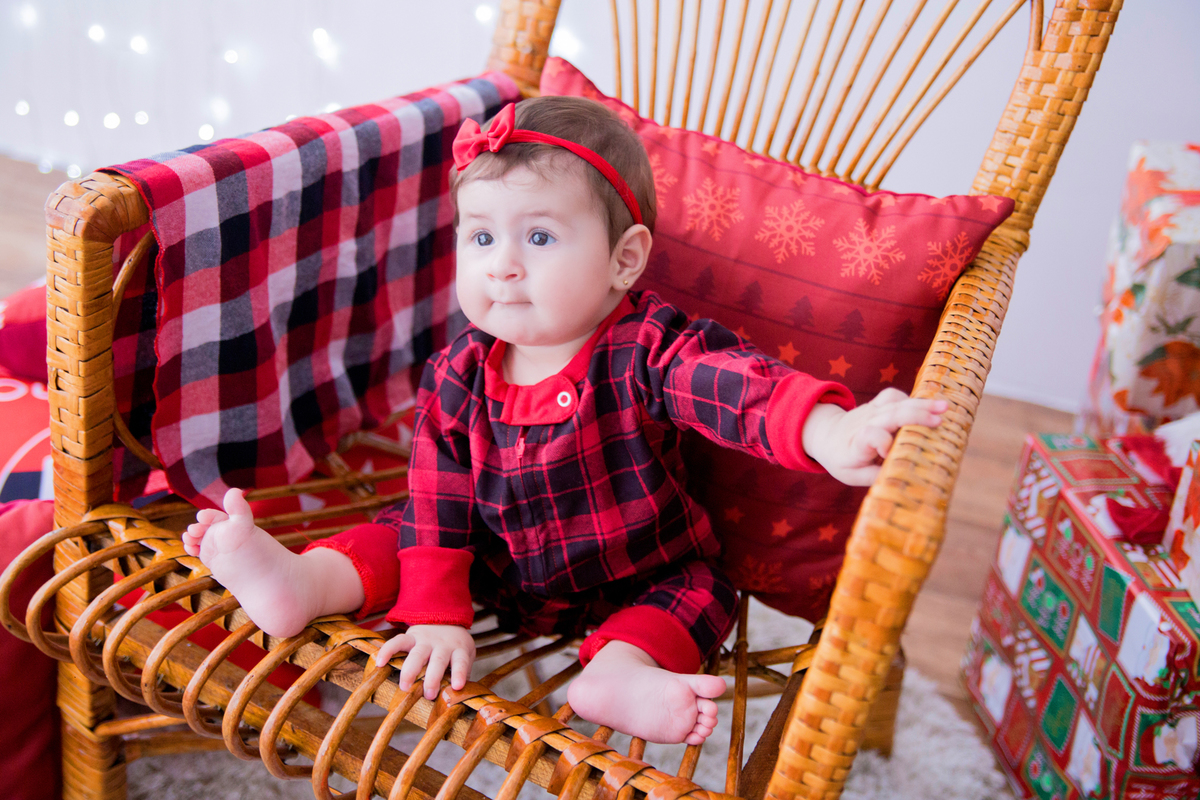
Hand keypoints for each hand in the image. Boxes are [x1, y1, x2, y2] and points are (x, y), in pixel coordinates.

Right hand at [181, 487, 260, 560]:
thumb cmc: (254, 550)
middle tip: (194, 532)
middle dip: (196, 528)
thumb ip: (238, 509)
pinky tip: (191, 550)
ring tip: (190, 540)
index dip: (207, 515)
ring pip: (198, 538)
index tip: (202, 517)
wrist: (259, 576)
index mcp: (232, 522)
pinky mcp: (212, 559)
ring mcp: (217, 546)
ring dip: (190, 537)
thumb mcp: (244, 527)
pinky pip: (198, 550)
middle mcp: (224, 533)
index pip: (215, 516)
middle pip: (203, 526)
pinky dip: (191, 548)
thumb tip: (234, 490)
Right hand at [375, 624, 475, 699]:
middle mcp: (442, 645)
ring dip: (410, 670)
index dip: (459, 673)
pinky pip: (398, 641)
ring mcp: (426, 640)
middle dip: (432, 678)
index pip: (460, 662)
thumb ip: (463, 674)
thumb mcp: (465, 655)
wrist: (446, 615)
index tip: (457, 686)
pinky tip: (379, 662)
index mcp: (458, 650)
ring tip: (405, 686)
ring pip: (417, 654)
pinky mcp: (411, 636)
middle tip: (429, 695)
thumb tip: (459, 699)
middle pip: (438, 660)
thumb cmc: (455, 646)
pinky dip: (388, 650)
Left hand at [801, 388, 947, 485]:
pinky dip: (911, 399)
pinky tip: (928, 407)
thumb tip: (901, 477)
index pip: (870, 435)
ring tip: (944, 407)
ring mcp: (872, 410)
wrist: (826, 435)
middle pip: (890, 414)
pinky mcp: (878, 404)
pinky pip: (894, 395)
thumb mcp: (853, 475)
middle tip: (939, 420)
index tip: (887, 454)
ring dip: (920, 403)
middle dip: (915, 415)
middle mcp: (865, 423)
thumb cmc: (843, 459)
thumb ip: (875, 476)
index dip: (882, 442)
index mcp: (857, 443)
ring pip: (896, 402)